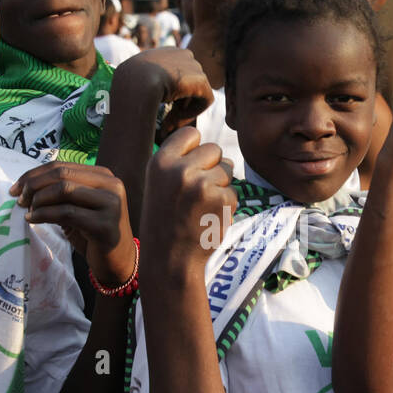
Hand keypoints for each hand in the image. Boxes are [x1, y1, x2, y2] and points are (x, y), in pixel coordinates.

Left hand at [11, 163, 134, 287]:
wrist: (117, 261)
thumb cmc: (93, 234)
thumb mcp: (77, 208)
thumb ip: (60, 194)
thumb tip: (25, 186)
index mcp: (104, 176)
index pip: (62, 166)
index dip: (35, 174)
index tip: (16, 188)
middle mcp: (111, 185)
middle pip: (62, 175)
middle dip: (34, 185)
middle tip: (19, 199)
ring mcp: (111, 204)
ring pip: (64, 190)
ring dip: (39, 199)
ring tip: (27, 210)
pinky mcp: (105, 224)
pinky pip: (67, 213)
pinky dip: (44, 214)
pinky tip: (32, 219)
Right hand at [110, 48, 214, 140]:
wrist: (136, 82)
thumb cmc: (128, 84)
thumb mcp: (135, 81)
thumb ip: (147, 86)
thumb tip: (155, 99)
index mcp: (166, 52)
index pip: (176, 72)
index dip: (171, 91)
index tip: (160, 105)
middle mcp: (182, 54)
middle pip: (189, 82)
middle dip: (181, 101)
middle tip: (166, 117)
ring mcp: (193, 65)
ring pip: (197, 92)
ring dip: (185, 108)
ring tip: (169, 121)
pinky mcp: (201, 80)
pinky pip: (205, 100)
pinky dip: (193, 113)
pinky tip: (176, 119)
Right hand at [140, 126, 235, 270]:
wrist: (169, 259)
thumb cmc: (165, 221)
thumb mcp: (159, 184)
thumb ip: (179, 162)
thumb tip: (212, 146)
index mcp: (160, 162)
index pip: (191, 133)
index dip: (195, 149)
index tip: (190, 167)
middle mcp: (180, 170)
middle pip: (214, 149)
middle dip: (212, 166)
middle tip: (198, 191)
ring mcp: (202, 185)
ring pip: (227, 169)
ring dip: (221, 185)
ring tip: (201, 206)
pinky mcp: (222, 200)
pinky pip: (234, 192)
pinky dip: (226, 205)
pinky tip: (209, 218)